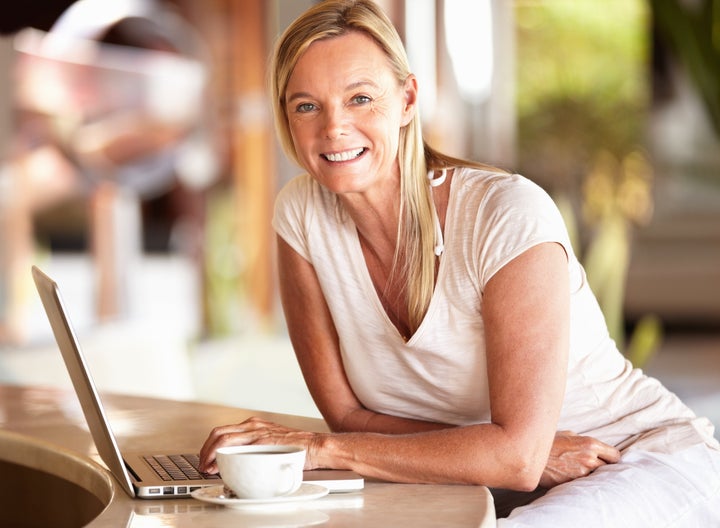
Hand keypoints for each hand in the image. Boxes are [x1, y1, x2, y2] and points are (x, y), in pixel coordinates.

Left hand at [198, 416, 321, 473]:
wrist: (315, 446)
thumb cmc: (296, 449)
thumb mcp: (272, 444)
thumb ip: (256, 449)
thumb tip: (239, 463)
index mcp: (254, 425)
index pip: (223, 431)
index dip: (209, 445)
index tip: (205, 459)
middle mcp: (253, 425)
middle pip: (218, 433)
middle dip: (204, 449)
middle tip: (201, 464)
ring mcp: (257, 432)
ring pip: (223, 438)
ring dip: (209, 453)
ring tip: (206, 467)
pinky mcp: (262, 441)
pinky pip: (236, 446)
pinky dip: (223, 456)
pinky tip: (219, 466)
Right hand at [539, 430, 620, 487]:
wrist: (531, 456)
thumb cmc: (548, 443)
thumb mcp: (567, 435)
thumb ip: (583, 441)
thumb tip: (591, 447)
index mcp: (590, 444)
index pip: (614, 455)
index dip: (611, 457)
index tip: (607, 458)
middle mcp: (590, 459)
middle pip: (607, 468)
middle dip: (601, 466)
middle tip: (591, 464)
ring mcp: (582, 473)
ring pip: (595, 477)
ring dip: (590, 474)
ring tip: (578, 470)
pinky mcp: (573, 484)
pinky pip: (583, 483)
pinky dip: (579, 481)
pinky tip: (570, 475)